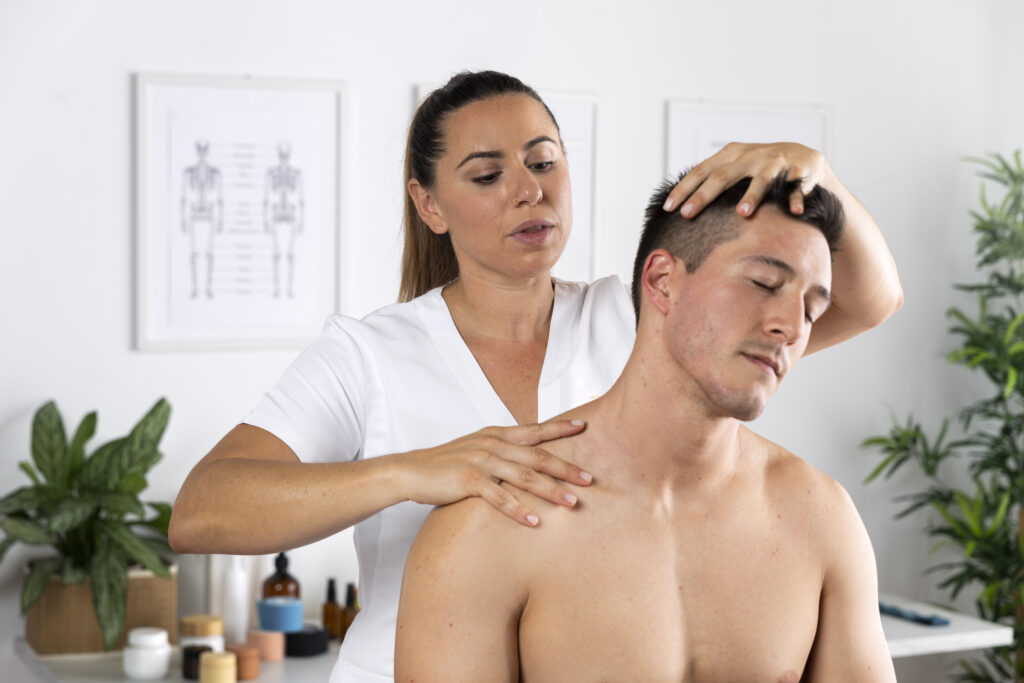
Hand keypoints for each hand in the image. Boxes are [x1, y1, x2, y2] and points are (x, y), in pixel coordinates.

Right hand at [396, 419, 591, 526]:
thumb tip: (528, 460)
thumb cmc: (446, 464)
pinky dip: (518, 509)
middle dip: (566, 468)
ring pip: (524, 476)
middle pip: (538, 456)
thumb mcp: (477, 450)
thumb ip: (502, 451)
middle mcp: (492, 444)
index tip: (584, 426)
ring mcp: (481, 461)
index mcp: (496, 435)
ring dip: (550, 490)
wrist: (411, 471)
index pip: (535, 430)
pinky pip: (499, 496)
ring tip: (572, 503)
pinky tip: (534, 521)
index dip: (561, 428)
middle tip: (590, 479)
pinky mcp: (468, 480)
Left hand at [662, 142, 826, 218]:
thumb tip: (678, 209)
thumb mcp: (736, 169)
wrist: (805, 160)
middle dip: (704, 195)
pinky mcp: (800, 172)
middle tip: (687, 213)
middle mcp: (751, 156)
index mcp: (732, 154)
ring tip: (743, 213)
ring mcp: (776, 163)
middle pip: (723, 175)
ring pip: (762, 179)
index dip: (684, 188)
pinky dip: (795, 199)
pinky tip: (794, 212)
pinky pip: (796, 187)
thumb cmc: (761, 170)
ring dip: (752, 195)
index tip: (668, 208)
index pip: (702, 171)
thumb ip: (713, 182)